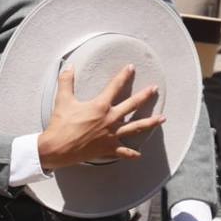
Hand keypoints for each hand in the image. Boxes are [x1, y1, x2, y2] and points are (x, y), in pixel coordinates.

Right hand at [37, 65, 163, 170]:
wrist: (58, 147)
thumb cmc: (61, 123)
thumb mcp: (62, 99)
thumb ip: (66, 81)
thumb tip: (68, 66)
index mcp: (100, 106)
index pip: (115, 86)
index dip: (123, 76)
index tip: (131, 68)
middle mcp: (110, 119)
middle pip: (132, 105)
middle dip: (145, 96)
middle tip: (154, 89)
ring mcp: (111, 135)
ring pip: (136, 127)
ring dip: (150, 123)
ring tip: (162, 119)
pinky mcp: (109, 148)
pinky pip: (124, 152)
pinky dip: (132, 153)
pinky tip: (139, 154)